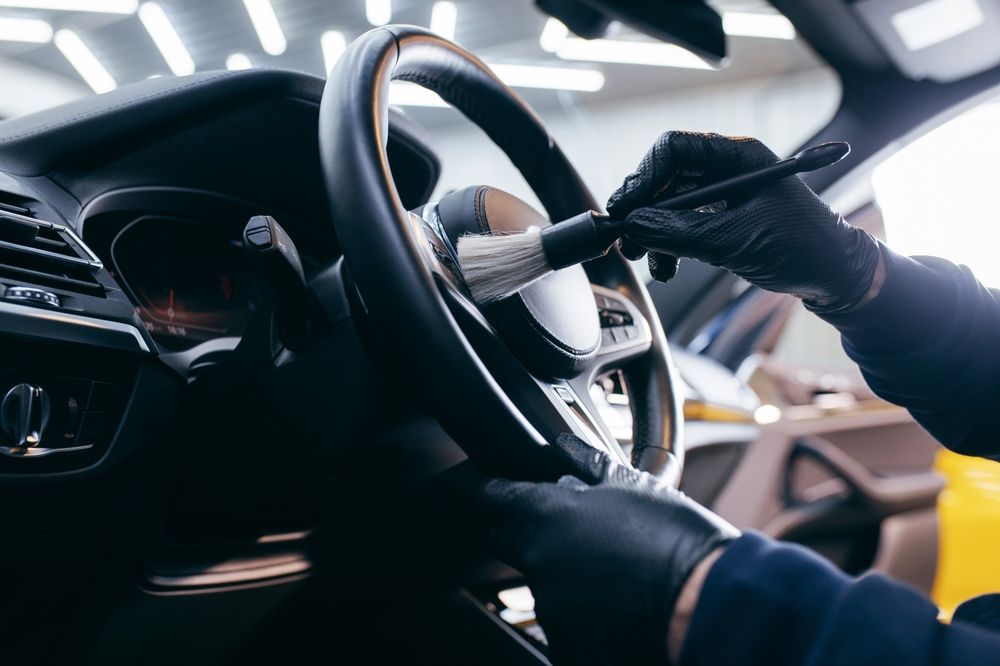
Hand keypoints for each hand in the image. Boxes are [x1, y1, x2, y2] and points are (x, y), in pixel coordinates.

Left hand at [481, 435, 738, 664]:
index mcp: (545, 515)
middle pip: (512, 541)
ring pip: (543, 582)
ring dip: (565, 574)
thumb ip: (587, 464)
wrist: (707, 599)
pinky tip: (616, 601)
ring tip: (612, 569)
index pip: (493, 497)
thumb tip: (563, 446)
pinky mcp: (566, 644)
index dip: (488, 490)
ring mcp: (550, 606)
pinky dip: (582, 612)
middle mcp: (537, 560)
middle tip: (571, 530)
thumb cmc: (675, 537)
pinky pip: (563, 621)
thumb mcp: (632, 485)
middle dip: (530, 532)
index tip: (483, 488)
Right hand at [607, 131, 881, 310]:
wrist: (836, 276)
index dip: (645, 175)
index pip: (674, 148)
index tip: (627, 207)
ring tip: (650, 261)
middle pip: (666, 177)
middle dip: (644, 209)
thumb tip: (634, 225)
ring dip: (654, 233)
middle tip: (628, 238)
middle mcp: (726, 169)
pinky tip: (668, 267)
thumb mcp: (735, 240)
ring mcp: (724, 196)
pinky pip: (682, 226)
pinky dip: (669, 245)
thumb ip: (680, 232)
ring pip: (670, 206)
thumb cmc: (802, 248)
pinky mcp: (723, 220)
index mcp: (737, 156)